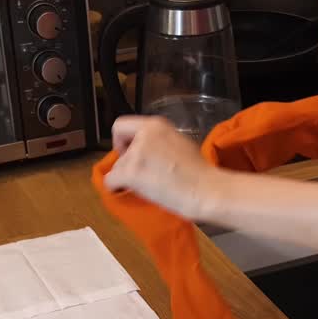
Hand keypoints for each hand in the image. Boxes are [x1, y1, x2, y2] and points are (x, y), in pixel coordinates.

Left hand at [104, 116, 221, 218]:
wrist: (206, 190)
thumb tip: (148, 154)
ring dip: (127, 178)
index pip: (121, 125)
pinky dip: (116, 188)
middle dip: (126, 163)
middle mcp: (144, 135)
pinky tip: (129, 193)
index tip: (129, 152)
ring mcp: (136, 154)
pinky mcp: (131, 173)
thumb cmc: (201, 173)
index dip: (121, 141)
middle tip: (142, 175)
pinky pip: (111, 181)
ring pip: (117, 167)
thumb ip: (160, 143)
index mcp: (156, 125)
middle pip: (120, 150)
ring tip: (148, 188)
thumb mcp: (180, 143)